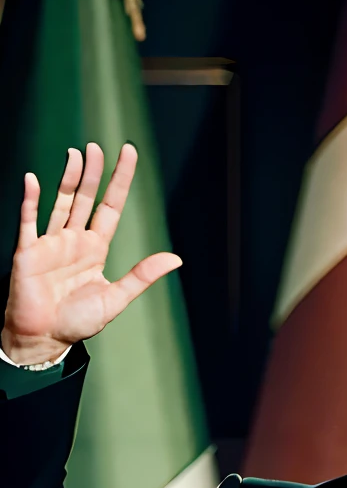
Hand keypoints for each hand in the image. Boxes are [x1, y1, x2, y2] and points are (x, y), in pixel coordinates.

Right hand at [1, 142, 180, 364]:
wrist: (44, 339)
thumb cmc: (77, 322)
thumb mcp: (115, 298)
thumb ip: (142, 276)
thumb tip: (176, 259)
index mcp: (95, 249)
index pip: (110, 208)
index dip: (119, 182)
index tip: (128, 154)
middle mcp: (73, 240)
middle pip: (85, 198)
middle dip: (93, 173)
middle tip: (98, 147)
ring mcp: (50, 243)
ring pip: (61, 202)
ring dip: (69, 179)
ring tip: (77, 155)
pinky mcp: (28, 251)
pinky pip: (28, 221)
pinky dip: (30, 201)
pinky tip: (34, 180)